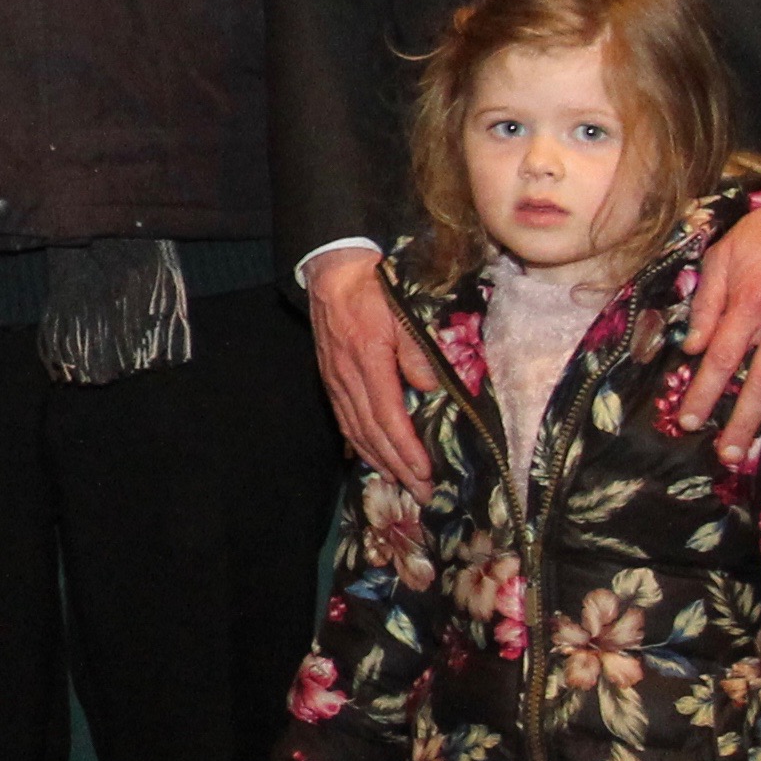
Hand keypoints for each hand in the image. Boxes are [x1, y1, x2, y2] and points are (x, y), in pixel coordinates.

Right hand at [310, 247, 437, 492]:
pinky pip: (344, 417)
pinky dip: (358, 442)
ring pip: (355, 429)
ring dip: (377, 459)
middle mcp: (347, 377)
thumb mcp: (403, 312)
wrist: (333, 269)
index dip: (406, 449)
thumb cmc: (375, 287)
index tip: (424, 472)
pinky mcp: (330, 376)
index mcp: (368, 361)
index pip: (388, 416)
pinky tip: (369, 455)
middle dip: (397, 465)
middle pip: (371, 432)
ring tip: (398, 480)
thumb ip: (417, 351)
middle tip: (419, 491)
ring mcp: (335, 379)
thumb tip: (430, 389)